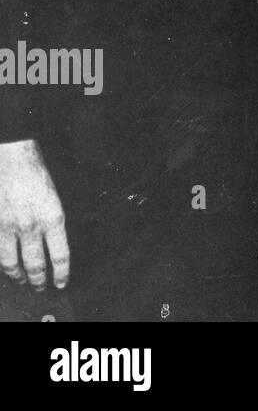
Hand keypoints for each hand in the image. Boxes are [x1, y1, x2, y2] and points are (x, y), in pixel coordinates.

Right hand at [0, 140, 69, 291]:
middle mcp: (32, 226)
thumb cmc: (36, 175)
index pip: (61, 256)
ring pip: (12, 263)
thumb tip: (54, 245)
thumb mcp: (55, 199)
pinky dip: (3, 263)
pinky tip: (6, 266)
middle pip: (36, 264)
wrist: (12, 159)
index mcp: (53, 218)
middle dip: (39, 280)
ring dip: (18, 276)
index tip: (61, 283)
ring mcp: (9, 228)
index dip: (61, 273)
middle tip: (40, 287)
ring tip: (22, 281)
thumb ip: (54, 223)